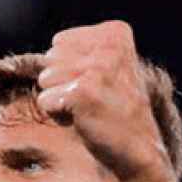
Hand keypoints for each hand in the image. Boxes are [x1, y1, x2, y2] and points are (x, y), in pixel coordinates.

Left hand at [35, 20, 168, 181]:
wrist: (137, 148)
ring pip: (45, 79)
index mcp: (115, 32)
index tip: (98, 84)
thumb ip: (78, 52)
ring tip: (88, 108)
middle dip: (62, 82)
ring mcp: (96, 68)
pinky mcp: (82, 91)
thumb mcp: (107, 68)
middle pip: (50, 59)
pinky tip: (84, 119)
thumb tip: (43, 57)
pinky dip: (59, 115)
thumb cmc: (115, 111)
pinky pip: (45, 101)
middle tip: (93, 99)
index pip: (60, 42)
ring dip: (60, 99)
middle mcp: (108, 45)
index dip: (70, 68)